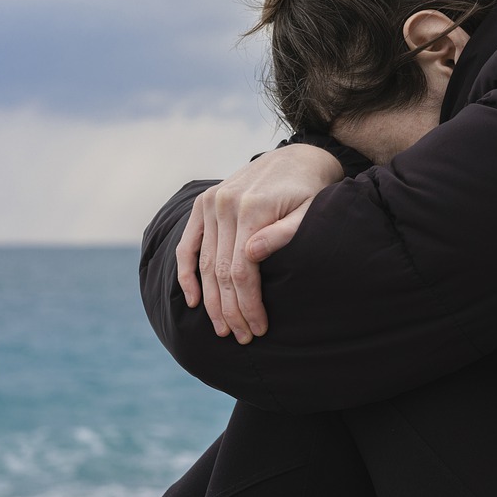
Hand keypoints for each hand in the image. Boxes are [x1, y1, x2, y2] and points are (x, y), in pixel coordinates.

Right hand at [176, 145, 342, 341]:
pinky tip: (193, 300)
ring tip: (222, 328)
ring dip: (210, 300)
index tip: (258, 328)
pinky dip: (187, 273)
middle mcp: (224, 205)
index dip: (248, 304)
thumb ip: (284, 234)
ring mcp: (210, 203)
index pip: (242, 270)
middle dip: (230, 309)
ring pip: (204, 263)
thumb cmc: (309, 192)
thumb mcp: (309, 212)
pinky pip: (187, 244)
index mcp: (252, 208)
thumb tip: (252, 255)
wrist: (298, 158)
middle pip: (220, 271)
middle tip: (241, 337)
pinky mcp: (203, 204)